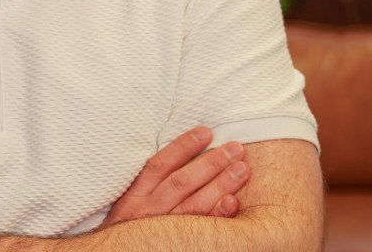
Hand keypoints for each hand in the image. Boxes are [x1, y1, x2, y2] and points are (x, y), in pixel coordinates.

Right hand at [101, 126, 250, 226]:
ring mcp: (165, 229)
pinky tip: (233, 202)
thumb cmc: (130, 226)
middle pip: (182, 182)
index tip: (206, 132)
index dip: (183, 147)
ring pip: (195, 204)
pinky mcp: (180, 243)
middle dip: (211, 163)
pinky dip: (218, 215)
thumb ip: (149, 181)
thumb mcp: (130, 201)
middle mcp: (149, 211)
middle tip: (235, 148)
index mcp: (135, 195)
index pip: (160, 164)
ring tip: (242, 169)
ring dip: (221, 185)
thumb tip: (183, 153)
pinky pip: (201, 229)